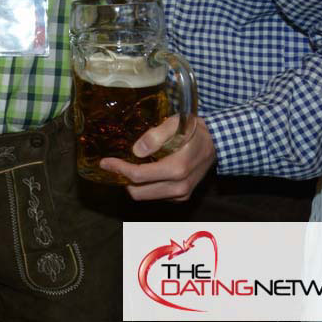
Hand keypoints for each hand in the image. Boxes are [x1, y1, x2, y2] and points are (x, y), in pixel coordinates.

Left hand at [100, 116, 215, 201]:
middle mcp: (179, 187)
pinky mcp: (182, 196)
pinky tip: (145, 170)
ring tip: (128, 165)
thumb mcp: (175, 124)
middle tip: (115, 163)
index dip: (118, 169)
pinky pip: (156, 196)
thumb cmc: (193, 130)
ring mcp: (181, 194)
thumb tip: (136, 151)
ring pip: (145, 196)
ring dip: (133, 184)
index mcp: (177, 169)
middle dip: (123, 179)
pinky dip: (145, 186)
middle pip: (138, 192)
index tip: (105, 162)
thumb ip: (156, 136)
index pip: (138, 176)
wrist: (216, 143)